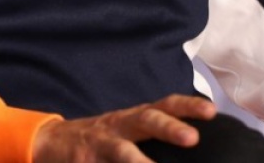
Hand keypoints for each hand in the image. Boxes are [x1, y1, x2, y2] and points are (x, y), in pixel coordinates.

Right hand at [31, 94, 217, 162]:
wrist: (51, 142)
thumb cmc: (102, 138)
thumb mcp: (128, 129)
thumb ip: (155, 132)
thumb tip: (193, 140)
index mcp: (133, 118)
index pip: (164, 105)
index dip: (187, 105)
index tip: (212, 111)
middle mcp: (119, 126)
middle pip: (145, 121)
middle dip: (169, 128)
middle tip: (192, 138)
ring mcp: (100, 145)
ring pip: (123, 153)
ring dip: (140, 162)